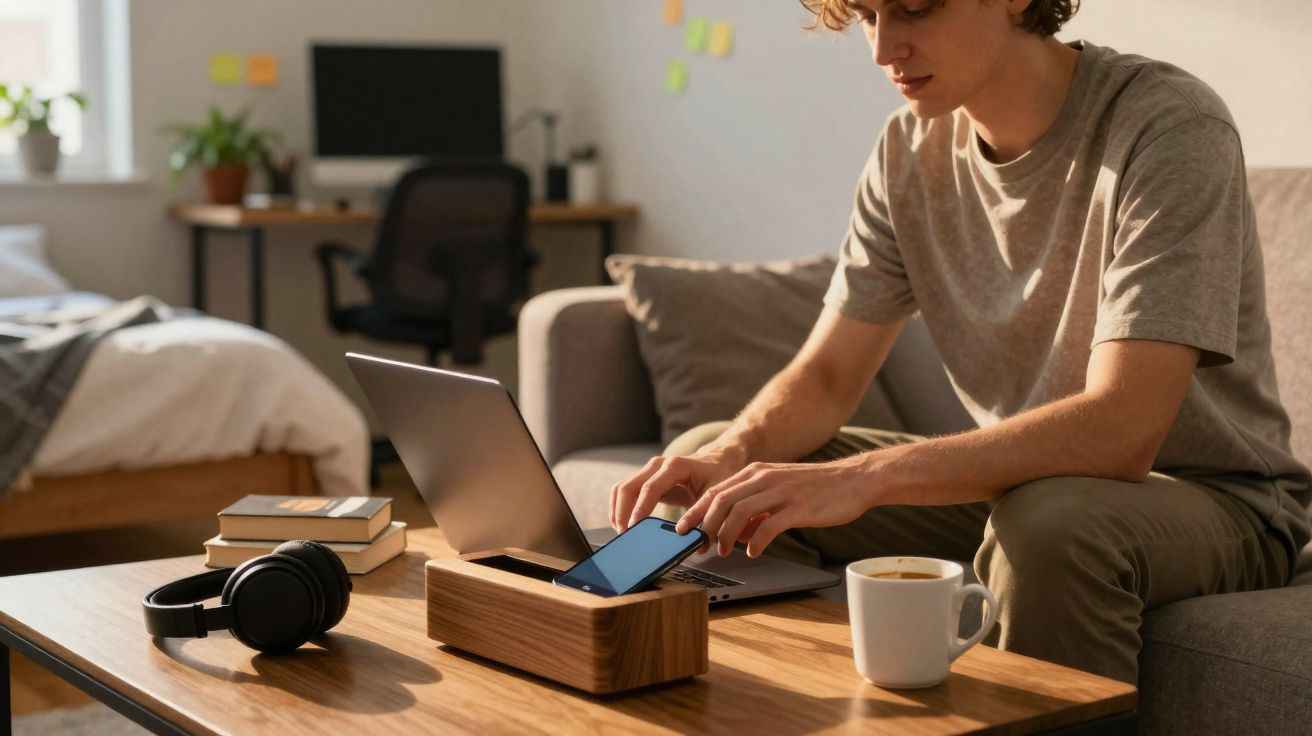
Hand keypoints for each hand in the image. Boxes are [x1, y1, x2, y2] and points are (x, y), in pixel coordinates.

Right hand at [610, 447, 743, 532]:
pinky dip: (621, 507)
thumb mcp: (717, 495)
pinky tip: (625, 524)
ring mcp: (649, 470)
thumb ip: (702, 514)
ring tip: (622, 532)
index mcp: (676, 466)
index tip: (633, 528)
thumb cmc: (719, 475)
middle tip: (625, 536)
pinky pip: (626, 491)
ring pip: (622, 488)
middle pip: (629, 487)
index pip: (650, 488)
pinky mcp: (646, 478)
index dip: (640, 509)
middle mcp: (658, 464)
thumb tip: (684, 535)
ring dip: (618, 511)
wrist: (718, 460)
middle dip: (622, 513)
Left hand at [674, 455, 875, 557]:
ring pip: (739, 512)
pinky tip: (753, 553)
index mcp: (756, 472)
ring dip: (726, 535)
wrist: (854, 480)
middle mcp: (764, 478)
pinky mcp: (799, 507)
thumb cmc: (816, 488)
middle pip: (721, 501)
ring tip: (723, 552)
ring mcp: (781, 491)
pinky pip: (769, 526)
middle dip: (704, 526)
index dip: (696, 512)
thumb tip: (734, 533)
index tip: (683, 531)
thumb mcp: (779, 489)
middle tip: (698, 547)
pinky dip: (756, 542)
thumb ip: (755, 507)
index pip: (715, 491)